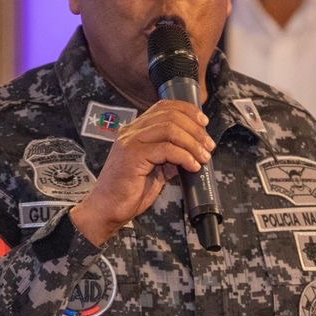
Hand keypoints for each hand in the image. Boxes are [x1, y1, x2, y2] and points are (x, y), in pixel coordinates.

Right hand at [68, 101, 213, 245]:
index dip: (188, 110)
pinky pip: (166, 149)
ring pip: (170, 129)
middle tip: (209, 146)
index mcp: (135, 130)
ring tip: (203, 157)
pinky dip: (185, 156)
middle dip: (195, 129)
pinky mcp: (132, 156)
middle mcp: (131, 131)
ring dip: (192, 143)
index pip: (164, 106)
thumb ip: (169, 157)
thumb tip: (192, 151)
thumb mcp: (155, 169)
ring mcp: (130, 142)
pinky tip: (193, 166)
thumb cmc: (129, 192)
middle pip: (170, 115)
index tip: (204, 123)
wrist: (107, 209)